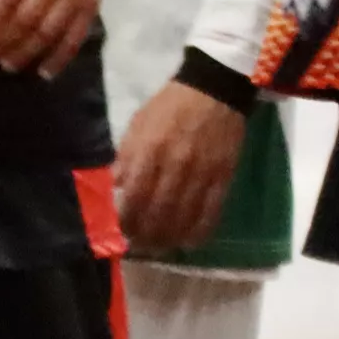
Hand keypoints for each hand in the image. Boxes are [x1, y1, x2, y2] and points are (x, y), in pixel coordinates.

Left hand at [113, 80, 244, 254]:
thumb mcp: (137, 125)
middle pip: (159, 211)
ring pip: (184, 216)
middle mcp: (176, 164)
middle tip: (139, 245)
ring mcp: (202, 172)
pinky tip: (189, 242)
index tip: (121, 231)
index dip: (127, 219)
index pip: (135, 195)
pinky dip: (200, 231)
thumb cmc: (169, 107)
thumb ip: (126, 157)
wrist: (213, 91)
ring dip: (170, 238)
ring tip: (159, 247)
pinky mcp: (224, 176)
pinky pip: (212, 211)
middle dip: (146, 234)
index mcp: (150, 150)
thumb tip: (114, 188)